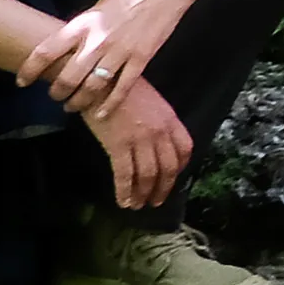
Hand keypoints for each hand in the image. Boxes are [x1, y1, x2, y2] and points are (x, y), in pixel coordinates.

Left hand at [24, 0, 190, 108]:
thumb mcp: (100, 3)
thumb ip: (86, 26)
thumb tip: (73, 41)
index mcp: (83, 23)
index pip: (46, 51)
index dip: (30, 70)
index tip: (21, 82)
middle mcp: (97, 40)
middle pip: (67, 76)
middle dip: (57, 92)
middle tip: (54, 96)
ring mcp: (120, 51)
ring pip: (92, 87)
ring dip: (78, 101)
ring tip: (73, 106)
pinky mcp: (141, 59)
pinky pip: (122, 88)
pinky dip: (109, 104)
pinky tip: (100, 113)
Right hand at [81, 70, 194, 211]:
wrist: (99, 79)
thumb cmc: (121, 87)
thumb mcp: (151, 101)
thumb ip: (159, 121)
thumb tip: (158, 142)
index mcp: (170, 119)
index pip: (185, 149)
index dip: (180, 168)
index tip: (173, 177)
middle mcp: (160, 131)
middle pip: (168, 167)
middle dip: (163, 188)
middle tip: (156, 201)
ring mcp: (140, 139)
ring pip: (148, 175)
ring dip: (144, 194)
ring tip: (139, 205)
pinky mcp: (118, 145)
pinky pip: (125, 175)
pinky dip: (125, 191)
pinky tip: (123, 202)